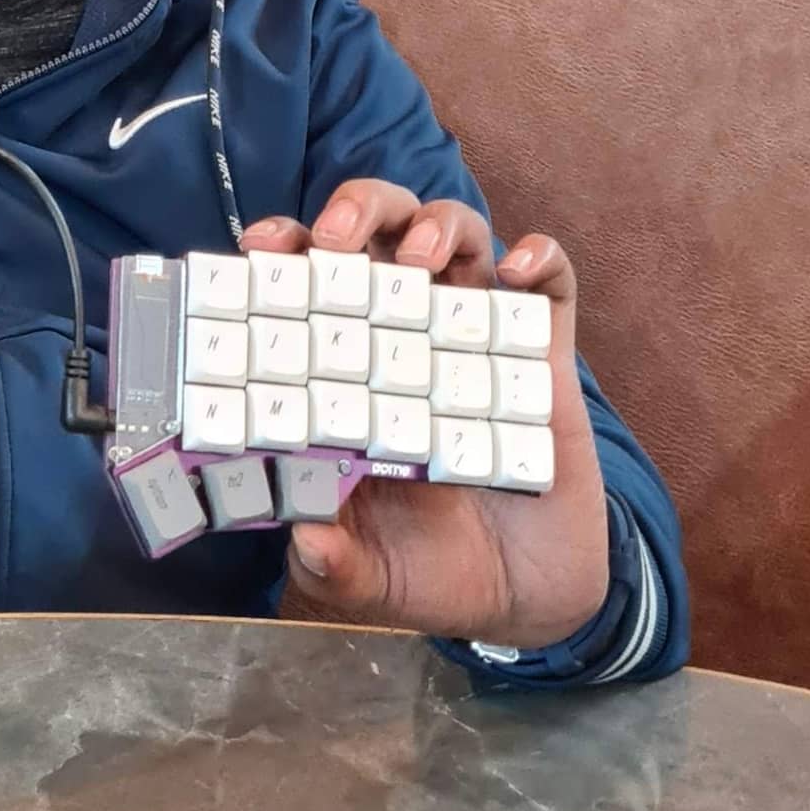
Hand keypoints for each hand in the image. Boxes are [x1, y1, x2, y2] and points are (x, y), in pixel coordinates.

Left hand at [247, 181, 610, 654]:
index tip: (259, 246)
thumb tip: (309, 544)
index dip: (283, 250)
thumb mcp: (369, 577)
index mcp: (349, 369)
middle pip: (381, 232)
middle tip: (337, 239)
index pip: (308, 283)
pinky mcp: (545, 357)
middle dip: (357, 210)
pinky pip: (551, 286)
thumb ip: (335, 566)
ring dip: (439, 226)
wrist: (524, 600)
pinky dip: (538, 260)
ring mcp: (477, 339)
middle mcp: (408, 334)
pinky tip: (518, 269)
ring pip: (459, 238)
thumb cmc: (427, 570)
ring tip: (421, 256)